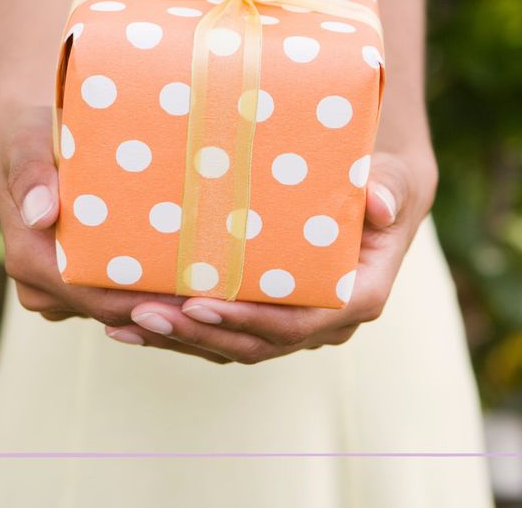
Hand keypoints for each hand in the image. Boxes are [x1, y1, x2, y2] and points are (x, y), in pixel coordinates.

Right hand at [0, 100, 235, 363]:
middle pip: (117, 312)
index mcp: (30, 262)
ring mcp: (64, 292)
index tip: (194, 296)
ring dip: (168, 304)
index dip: (146, 303)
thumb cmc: (32, 135)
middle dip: (168, 308)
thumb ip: (31, 174)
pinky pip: (123, 297)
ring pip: (123, 311)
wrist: (29, 140)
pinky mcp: (82, 285)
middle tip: (226, 297)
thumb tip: (41, 214)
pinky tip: (205, 282)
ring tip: (225, 292)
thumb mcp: (28, 143)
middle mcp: (44, 288)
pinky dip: (158, 292)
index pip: (97, 298)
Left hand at [102, 146, 437, 363]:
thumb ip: (388, 187)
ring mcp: (296, 323)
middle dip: (199, 334)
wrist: (379, 189)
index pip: (301, 321)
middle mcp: (326, 320)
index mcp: (357, 295)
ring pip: (235, 346)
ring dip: (180, 340)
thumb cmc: (385, 178)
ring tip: (126, 323)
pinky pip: (224, 334)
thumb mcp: (395, 176)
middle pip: (257, 342)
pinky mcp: (268, 315)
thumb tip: (380, 203)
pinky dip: (180, 331)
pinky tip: (131, 321)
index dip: (250, 320)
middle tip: (145, 313)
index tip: (201, 305)